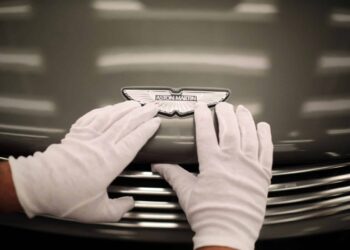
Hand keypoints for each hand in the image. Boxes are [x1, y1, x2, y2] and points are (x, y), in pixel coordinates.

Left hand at [9, 101, 159, 222]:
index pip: (135, 140)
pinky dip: (103, 110)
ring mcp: (88, 136)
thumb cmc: (66, 197)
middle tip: (152, 108)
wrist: (38, 185)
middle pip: (126, 123)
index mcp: (111, 161)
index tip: (156, 122)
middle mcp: (101, 144)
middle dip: (142, 114)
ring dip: (125, 108)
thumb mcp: (97, 212)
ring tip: (135, 103)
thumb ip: (118, 209)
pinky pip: (92, 116)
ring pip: (111, 116)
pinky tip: (109, 107)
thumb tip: (129, 204)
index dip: (147, 129)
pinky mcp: (76, 133)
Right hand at [152, 103, 272, 249]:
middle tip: (223, 106)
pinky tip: (263, 127)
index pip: (206, 131)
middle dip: (225, 113)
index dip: (203, 116)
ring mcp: (250, 166)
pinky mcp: (263, 174)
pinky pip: (267, 150)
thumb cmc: (208, 215)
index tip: (201, 108)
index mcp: (213, 163)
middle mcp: (233, 160)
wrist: (229, 234)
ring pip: (249, 134)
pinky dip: (265, 136)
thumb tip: (159, 165)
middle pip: (230, 128)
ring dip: (245, 119)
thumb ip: (172, 174)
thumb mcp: (186, 192)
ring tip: (242, 109)